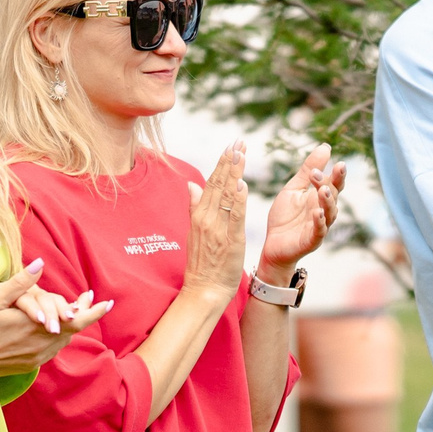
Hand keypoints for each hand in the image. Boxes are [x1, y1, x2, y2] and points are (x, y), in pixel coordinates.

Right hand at [0, 260, 94, 378]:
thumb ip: (21, 282)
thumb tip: (40, 263)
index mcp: (37, 326)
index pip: (76, 320)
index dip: (94, 311)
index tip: (109, 302)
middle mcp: (41, 344)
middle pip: (73, 330)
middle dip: (84, 314)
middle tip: (91, 301)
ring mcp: (36, 357)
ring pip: (63, 340)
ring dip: (70, 327)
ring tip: (73, 312)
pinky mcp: (29, 364)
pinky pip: (51, 350)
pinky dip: (58, 338)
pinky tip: (53, 329)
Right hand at [184, 144, 248, 296]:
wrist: (203, 290)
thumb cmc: (203, 263)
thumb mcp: (195, 231)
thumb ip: (195, 207)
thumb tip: (191, 185)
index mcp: (199, 215)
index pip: (211, 183)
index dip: (221, 163)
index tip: (230, 145)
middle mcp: (206, 218)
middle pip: (218, 184)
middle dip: (229, 161)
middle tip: (238, 141)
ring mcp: (217, 229)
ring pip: (226, 195)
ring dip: (234, 173)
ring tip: (241, 153)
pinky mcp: (230, 240)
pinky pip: (234, 217)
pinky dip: (238, 200)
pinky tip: (242, 185)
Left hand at [258, 144, 344, 274]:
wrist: (273, 244)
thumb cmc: (285, 217)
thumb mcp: (293, 189)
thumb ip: (308, 171)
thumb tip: (326, 147)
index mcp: (319, 198)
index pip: (333, 183)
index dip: (336, 173)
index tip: (336, 160)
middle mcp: (324, 210)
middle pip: (334, 195)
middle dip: (334, 182)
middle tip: (334, 169)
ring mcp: (320, 226)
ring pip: (330, 212)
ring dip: (328, 200)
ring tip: (323, 189)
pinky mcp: (312, 240)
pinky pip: (319, 230)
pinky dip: (320, 222)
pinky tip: (318, 212)